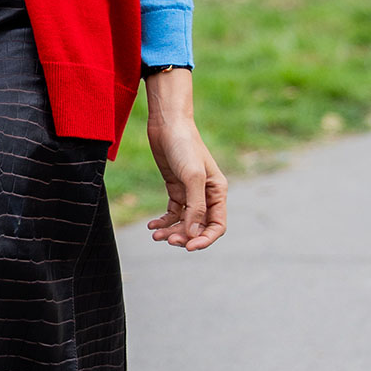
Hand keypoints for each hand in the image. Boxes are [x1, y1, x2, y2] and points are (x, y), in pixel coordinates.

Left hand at [144, 70, 227, 250]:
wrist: (167, 123)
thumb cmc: (184, 145)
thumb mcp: (192, 176)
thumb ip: (195, 206)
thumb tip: (193, 234)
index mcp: (217, 192)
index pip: (217, 225)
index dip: (205, 239)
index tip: (189, 247)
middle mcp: (206, 194)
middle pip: (199, 226)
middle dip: (185, 236)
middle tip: (168, 240)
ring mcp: (189, 191)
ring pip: (184, 221)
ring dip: (172, 230)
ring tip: (156, 235)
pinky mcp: (175, 187)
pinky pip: (172, 212)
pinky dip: (164, 221)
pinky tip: (152, 225)